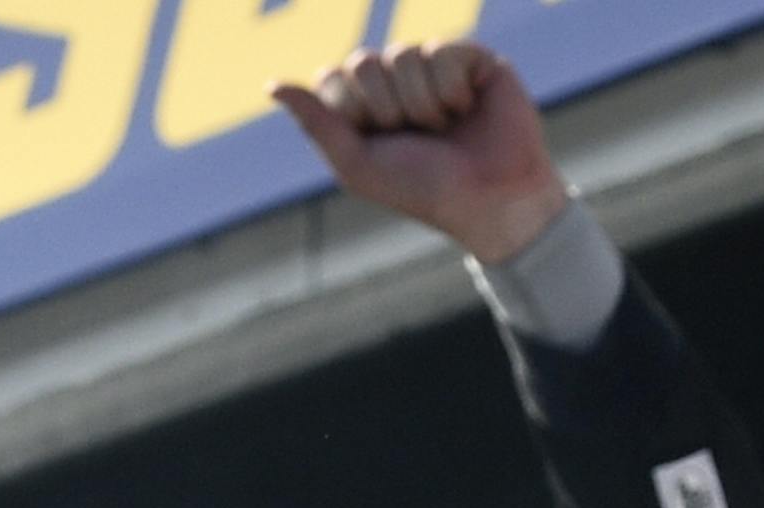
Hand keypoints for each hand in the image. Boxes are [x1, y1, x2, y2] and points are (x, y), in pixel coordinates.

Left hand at [273, 44, 567, 265]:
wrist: (491, 200)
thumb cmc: (424, 190)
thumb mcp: (358, 165)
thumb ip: (317, 123)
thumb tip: (272, 84)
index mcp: (367, 108)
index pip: (335, 78)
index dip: (353, 110)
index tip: (377, 141)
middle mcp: (397, 83)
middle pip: (364, 62)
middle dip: (386, 109)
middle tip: (413, 137)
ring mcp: (433, 67)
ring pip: (403, 54)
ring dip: (421, 104)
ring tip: (445, 128)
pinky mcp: (470, 58)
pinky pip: (442, 50)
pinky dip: (451, 89)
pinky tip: (467, 109)